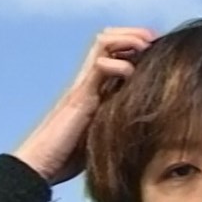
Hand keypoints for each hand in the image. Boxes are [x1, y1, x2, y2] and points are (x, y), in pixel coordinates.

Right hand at [13, 27, 156, 184]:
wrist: (40, 167)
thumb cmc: (70, 157)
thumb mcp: (105, 136)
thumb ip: (120, 124)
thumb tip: (151, 130)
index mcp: (96, 89)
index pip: (116, 53)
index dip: (137, 46)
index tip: (161, 50)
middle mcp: (89, 82)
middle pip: (109, 40)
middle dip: (135, 35)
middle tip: (156, 41)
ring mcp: (84, 86)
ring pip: (104, 44)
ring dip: (128, 39)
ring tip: (147, 45)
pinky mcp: (80, 97)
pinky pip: (100, 67)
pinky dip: (119, 64)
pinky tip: (132, 73)